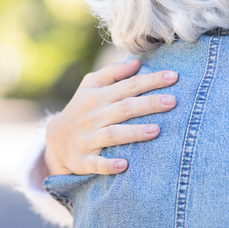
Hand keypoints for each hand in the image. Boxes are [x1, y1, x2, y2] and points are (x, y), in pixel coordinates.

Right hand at [44, 58, 177, 175]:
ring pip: (114, 134)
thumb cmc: (81, 108)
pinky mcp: (84, 160)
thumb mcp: (90, 85)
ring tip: (157, 130)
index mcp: (99, 96)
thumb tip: (137, 62)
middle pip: (125, 108)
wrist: (55, 140)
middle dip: (149, 104)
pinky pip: (97, 163)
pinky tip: (125, 165)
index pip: (129, 85)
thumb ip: (113, 72)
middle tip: (173, 101)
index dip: (151, 80)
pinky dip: (109, 165)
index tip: (174, 76)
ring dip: (134, 133)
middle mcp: (94, 116)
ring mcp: (88, 138)